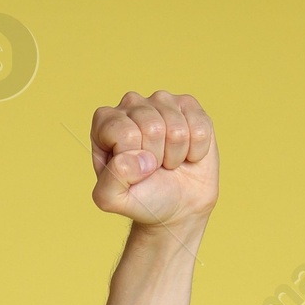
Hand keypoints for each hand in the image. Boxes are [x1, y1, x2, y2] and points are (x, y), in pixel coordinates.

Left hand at [91, 90, 216, 227]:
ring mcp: (161, 101)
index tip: (133, 170)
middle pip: (151, 127)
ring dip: (175, 155)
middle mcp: (131, 104)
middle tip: (153, 167)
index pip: (123, 133)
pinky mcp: (188, 104)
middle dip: (156, 158)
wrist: (177, 204)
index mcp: (105, 122)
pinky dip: (196, 150)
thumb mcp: (113, 199)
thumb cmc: (142, 197)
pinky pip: (199, 128)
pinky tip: (186, 152)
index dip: (133, 159)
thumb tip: (138, 158)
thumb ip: (109, 183)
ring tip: (168, 161)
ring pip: (176, 128)